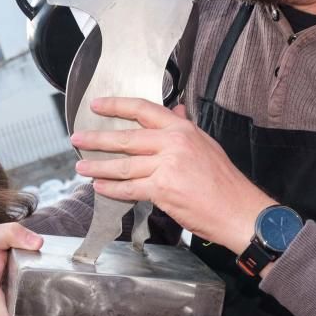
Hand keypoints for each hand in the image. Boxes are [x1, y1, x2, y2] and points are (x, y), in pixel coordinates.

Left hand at [72, 97, 275, 253]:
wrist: (237, 210)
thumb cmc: (224, 181)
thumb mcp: (206, 145)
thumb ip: (185, 128)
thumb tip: (175, 110)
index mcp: (182, 129)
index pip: (143, 109)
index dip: (116, 105)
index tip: (97, 105)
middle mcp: (172, 144)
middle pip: (126, 138)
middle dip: (97, 139)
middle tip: (77, 138)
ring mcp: (166, 167)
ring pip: (123, 165)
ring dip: (98, 166)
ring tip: (81, 166)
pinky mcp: (162, 190)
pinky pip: (129, 188)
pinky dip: (111, 188)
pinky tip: (99, 186)